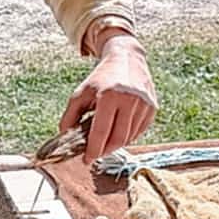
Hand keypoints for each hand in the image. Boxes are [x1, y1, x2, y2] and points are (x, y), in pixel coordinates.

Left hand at [60, 33, 156, 161]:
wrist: (127, 59)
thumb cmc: (102, 77)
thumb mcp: (82, 93)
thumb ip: (70, 115)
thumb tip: (65, 136)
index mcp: (110, 95)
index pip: (101, 132)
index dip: (93, 150)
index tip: (87, 159)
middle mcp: (130, 100)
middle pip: (117, 139)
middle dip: (105, 151)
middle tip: (95, 154)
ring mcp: (144, 105)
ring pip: (129, 137)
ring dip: (115, 144)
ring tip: (105, 140)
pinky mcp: (152, 108)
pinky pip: (139, 131)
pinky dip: (127, 136)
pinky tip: (118, 130)